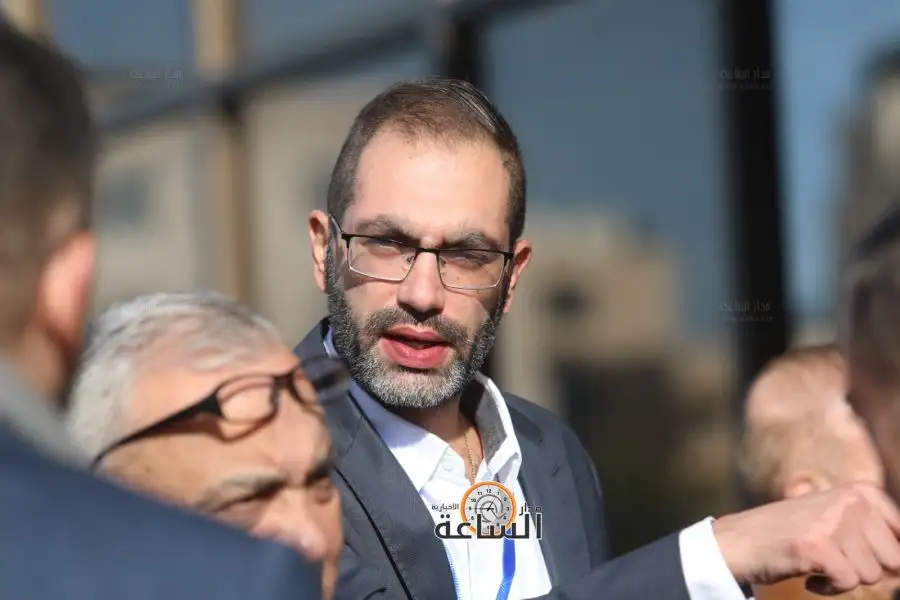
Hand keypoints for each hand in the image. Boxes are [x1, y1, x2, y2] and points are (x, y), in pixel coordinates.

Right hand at [713, 482, 899, 593]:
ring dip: (844, 578)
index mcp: (862, 491)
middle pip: (893, 560)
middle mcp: (851, 501)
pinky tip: (808, 576)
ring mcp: (834, 522)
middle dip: (865, 569)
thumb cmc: (792, 534)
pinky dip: (828, 588)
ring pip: (872, 575)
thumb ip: (874, 531)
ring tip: (817, 564)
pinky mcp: (818, 546)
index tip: (856, 555)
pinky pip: (848, 583)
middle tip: (833, 560)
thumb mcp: (837, 518)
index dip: (884, 556)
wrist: (740, 540)